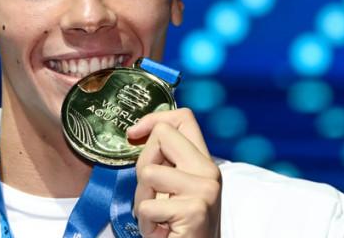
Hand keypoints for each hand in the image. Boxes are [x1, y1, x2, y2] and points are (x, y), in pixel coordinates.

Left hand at [127, 108, 221, 237]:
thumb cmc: (176, 229)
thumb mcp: (172, 189)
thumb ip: (164, 162)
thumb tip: (138, 133)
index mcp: (204, 163)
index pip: (184, 118)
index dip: (153, 120)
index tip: (134, 134)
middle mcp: (209, 171)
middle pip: (162, 135)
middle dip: (142, 162)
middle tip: (151, 194)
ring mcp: (204, 189)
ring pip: (148, 172)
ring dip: (142, 200)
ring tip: (158, 218)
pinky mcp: (195, 210)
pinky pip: (147, 206)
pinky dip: (146, 224)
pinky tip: (162, 233)